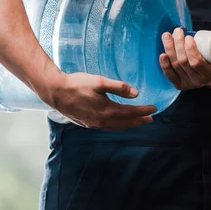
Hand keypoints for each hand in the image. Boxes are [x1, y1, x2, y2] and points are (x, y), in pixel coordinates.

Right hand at [40, 72, 157, 130]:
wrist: (56, 92)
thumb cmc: (77, 84)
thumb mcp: (99, 82)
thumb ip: (118, 87)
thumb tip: (136, 94)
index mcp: (107, 110)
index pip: (131, 113)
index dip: (144, 111)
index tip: (154, 108)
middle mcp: (102, 121)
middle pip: (126, 123)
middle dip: (140, 121)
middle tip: (151, 119)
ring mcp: (95, 124)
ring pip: (117, 127)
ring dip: (130, 125)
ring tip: (139, 122)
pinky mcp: (88, 124)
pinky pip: (108, 127)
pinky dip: (118, 126)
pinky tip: (119, 123)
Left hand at [160, 27, 210, 89]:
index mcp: (209, 75)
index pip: (196, 62)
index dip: (190, 49)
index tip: (188, 36)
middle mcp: (197, 82)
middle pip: (183, 62)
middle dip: (177, 45)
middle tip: (177, 32)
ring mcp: (187, 84)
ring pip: (175, 66)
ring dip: (169, 49)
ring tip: (167, 36)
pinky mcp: (179, 84)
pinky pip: (169, 75)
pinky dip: (164, 65)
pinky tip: (162, 54)